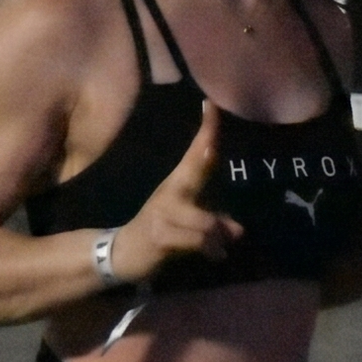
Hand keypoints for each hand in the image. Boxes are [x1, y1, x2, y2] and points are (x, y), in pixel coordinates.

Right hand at [108, 100, 244, 279]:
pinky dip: (211, 250)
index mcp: (178, 184)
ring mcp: (164, 214)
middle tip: (212, 138)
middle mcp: (171, 193)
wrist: (123, 254)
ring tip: (221, 248)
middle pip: (194, 169)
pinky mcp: (161, 236)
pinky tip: (215, 257)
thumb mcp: (188, 222)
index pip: (195, 154)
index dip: (206, 130)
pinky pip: (197, 241)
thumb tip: (238, 231)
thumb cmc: (161, 232)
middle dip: (205, 153)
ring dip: (219, 237)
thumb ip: (214, 222)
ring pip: (207, 222)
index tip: (211, 105)